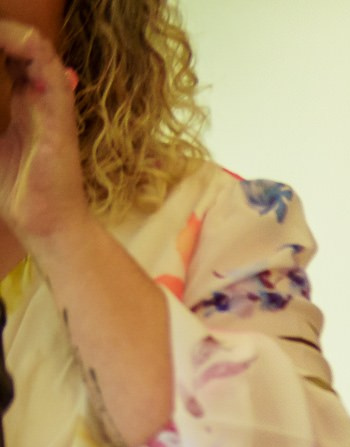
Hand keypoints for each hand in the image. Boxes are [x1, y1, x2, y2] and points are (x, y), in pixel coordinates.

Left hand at [0, 22, 87, 245]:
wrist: (45, 224)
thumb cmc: (16, 191)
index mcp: (20, 100)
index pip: (7, 56)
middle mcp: (37, 96)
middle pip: (20, 46)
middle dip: (1, 37)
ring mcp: (50, 102)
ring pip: (35, 46)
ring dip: (9, 34)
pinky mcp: (58, 113)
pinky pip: (48, 67)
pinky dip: (27, 47)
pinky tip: (6, 44)